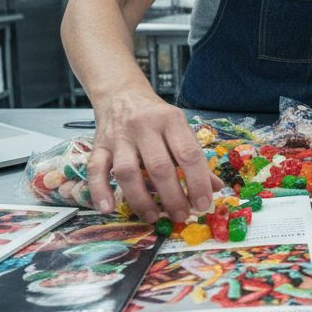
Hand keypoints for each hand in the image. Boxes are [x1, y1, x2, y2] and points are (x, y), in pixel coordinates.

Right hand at [84, 90, 223, 223]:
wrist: (121, 94)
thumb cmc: (156, 117)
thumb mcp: (180, 129)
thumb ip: (196, 159)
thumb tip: (216, 188)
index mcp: (171, 120)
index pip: (188, 154)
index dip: (197, 183)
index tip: (203, 204)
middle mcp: (144, 126)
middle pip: (159, 167)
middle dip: (172, 197)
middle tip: (181, 216)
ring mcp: (119, 137)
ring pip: (127, 172)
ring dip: (141, 199)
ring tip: (153, 217)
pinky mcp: (99, 146)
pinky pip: (95, 170)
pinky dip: (100, 190)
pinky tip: (108, 208)